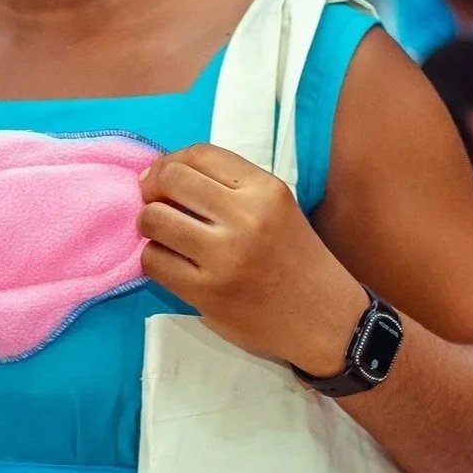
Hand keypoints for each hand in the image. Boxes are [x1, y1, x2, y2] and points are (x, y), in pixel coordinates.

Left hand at [138, 144, 368, 376]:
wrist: (324, 319)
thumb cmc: (294, 259)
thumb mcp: (277, 208)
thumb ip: (230, 187)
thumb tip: (164, 173)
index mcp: (266, 190)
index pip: (201, 154)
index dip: (170, 161)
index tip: (161, 176)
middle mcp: (246, 218)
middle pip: (171, 179)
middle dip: (151, 188)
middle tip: (152, 202)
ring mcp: (224, 257)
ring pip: (154, 219)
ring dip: (148, 224)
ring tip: (161, 234)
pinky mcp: (206, 292)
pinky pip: (153, 261)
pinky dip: (154, 258)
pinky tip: (170, 261)